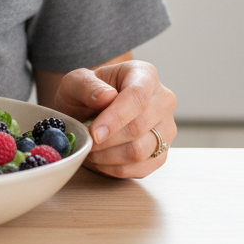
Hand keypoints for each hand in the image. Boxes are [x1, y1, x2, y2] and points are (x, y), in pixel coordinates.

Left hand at [50, 60, 176, 178]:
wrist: (92, 108)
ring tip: (90, 150)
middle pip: (140, 127)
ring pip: (142, 151)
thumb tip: (106, 96)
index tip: (94, 133)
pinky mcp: (162, 152)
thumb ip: (87, 86)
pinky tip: (100, 160)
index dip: (116, 118)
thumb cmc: (86, 92)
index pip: (137, 97)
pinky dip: (115, 168)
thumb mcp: (76, 82)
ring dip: (109, 157)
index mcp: (145, 75)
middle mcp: (163, 101)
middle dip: (107, 140)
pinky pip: (141, 168)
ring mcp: (167, 128)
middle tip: (86, 142)